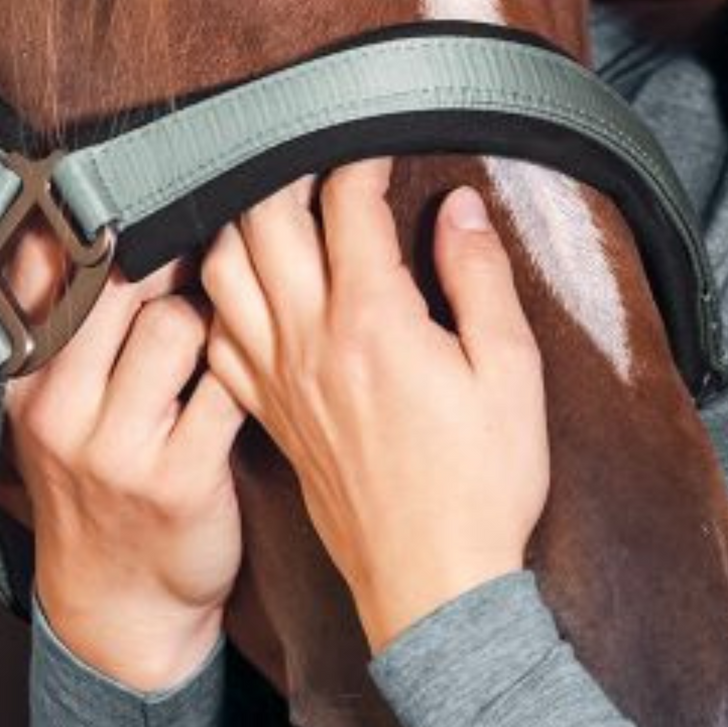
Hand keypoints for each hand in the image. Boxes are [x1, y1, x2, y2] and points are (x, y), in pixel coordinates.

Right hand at [3, 239, 249, 691]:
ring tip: (219, 331)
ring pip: (179, 322)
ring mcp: (115, 448)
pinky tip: (250, 373)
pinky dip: (247, 368)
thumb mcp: (52, 398)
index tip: (149, 207)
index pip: (56, 265)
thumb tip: (63, 211)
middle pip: (126, 280)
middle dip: (175, 258)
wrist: (117, 605)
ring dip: (214, 316)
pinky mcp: (179, 477)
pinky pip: (228, 383)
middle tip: (206, 257)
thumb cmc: (97, 477)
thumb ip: (58, 311)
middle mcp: (57, 408)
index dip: (112, 227)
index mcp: (22, 376)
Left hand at [202, 158, 550, 654]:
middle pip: (262, 222)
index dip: (360, 156)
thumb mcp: (510, 371)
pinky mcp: (268, 414)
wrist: (434, 586)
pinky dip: (220, 293)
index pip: (345, 204)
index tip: (381, 140)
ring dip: (240, 223)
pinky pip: (217, 336)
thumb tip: (457, 207)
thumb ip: (478, 277)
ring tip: (277, 202)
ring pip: (223, 271)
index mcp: (372, 322)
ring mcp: (278, 379)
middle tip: (321, 156)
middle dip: (286, 169)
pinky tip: (248, 283)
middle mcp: (310, 342)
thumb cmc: (482, 482)